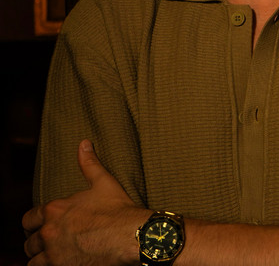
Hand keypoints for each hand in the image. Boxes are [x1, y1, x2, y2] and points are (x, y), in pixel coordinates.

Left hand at [22, 140, 150, 265]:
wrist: (129, 235)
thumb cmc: (117, 209)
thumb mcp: (103, 182)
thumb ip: (89, 163)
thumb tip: (84, 144)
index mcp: (55, 209)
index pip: (29, 219)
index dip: (33, 223)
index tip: (40, 225)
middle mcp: (49, 232)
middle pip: (29, 242)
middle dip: (37, 242)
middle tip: (48, 242)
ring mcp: (54, 254)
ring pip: (32, 261)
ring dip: (40, 258)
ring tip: (52, 256)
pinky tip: (60, 263)